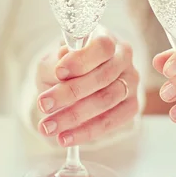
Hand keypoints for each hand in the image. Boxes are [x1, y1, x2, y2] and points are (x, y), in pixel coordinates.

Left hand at [34, 30, 139, 146]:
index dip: (82, 60)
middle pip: (103, 77)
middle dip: (70, 93)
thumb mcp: (54, 60)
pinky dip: (86, 132)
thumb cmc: (65, 66)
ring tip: (48, 127)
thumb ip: (56, 63)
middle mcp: (123, 58)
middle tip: (43, 105)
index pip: (102, 46)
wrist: (75, 80)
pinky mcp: (131, 106)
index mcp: (106, 38)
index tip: (59, 72)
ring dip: (74, 116)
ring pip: (107, 100)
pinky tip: (65, 137)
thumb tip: (61, 72)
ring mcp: (131, 82)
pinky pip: (112, 122)